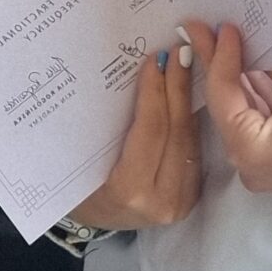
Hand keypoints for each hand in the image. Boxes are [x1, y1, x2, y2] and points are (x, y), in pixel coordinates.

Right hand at [63, 40, 200, 229]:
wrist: (96, 218)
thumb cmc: (79, 186)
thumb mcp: (83, 156)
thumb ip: (110, 124)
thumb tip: (137, 73)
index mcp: (128, 191)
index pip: (150, 130)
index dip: (155, 92)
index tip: (156, 60)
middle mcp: (161, 201)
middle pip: (175, 132)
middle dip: (178, 87)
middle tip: (180, 52)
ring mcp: (180, 201)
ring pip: (189, 139)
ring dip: (188, 99)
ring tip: (186, 65)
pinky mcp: (191, 196)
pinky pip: (192, 150)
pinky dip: (190, 118)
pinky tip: (188, 93)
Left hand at [188, 21, 271, 202]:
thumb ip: (270, 63)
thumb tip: (247, 37)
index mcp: (248, 152)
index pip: (222, 95)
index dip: (220, 56)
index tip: (221, 26)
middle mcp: (249, 163)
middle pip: (228, 104)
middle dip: (221, 64)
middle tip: (206, 28)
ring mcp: (266, 163)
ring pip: (246, 111)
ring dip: (240, 76)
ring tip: (227, 39)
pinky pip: (263, 119)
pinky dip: (259, 92)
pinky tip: (254, 62)